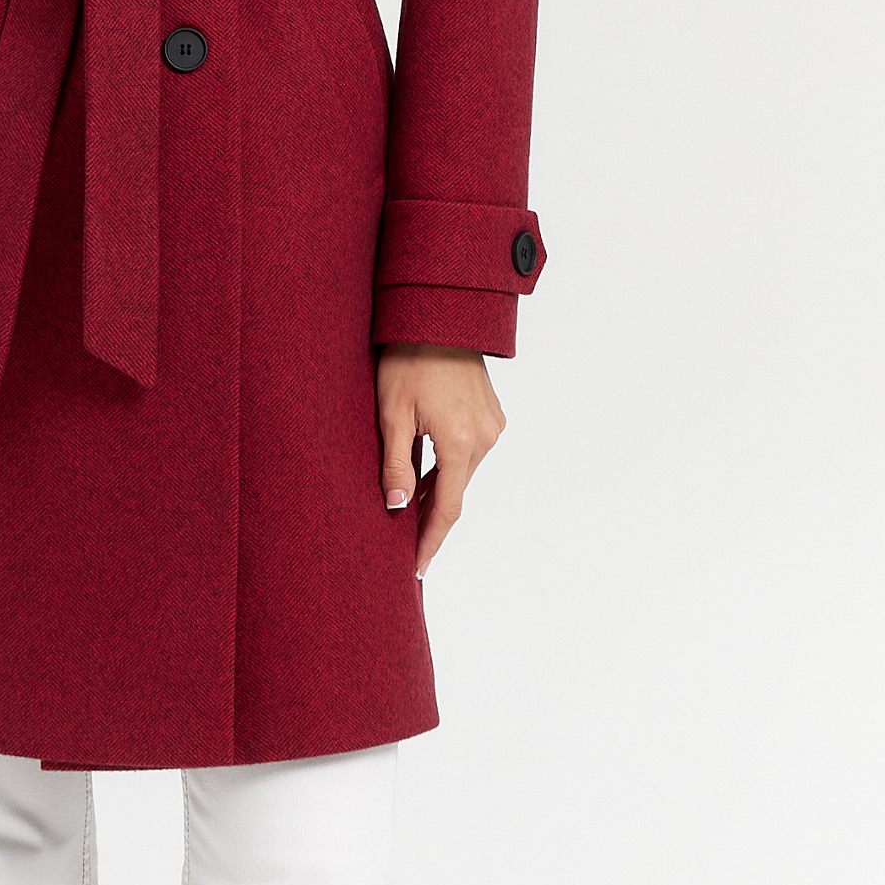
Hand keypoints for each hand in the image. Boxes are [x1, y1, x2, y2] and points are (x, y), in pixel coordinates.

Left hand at [375, 342, 505, 578]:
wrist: (438, 315)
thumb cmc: (408, 358)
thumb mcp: (391, 413)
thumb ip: (395, 463)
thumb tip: (397, 506)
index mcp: (460, 442)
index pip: (446, 509)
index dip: (430, 542)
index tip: (417, 569)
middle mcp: (484, 438)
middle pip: (455, 492)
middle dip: (429, 518)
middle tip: (402, 545)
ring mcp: (492, 426)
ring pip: (461, 472)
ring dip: (438, 490)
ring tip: (408, 510)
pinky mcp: (492, 416)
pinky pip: (468, 453)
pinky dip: (447, 466)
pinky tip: (425, 472)